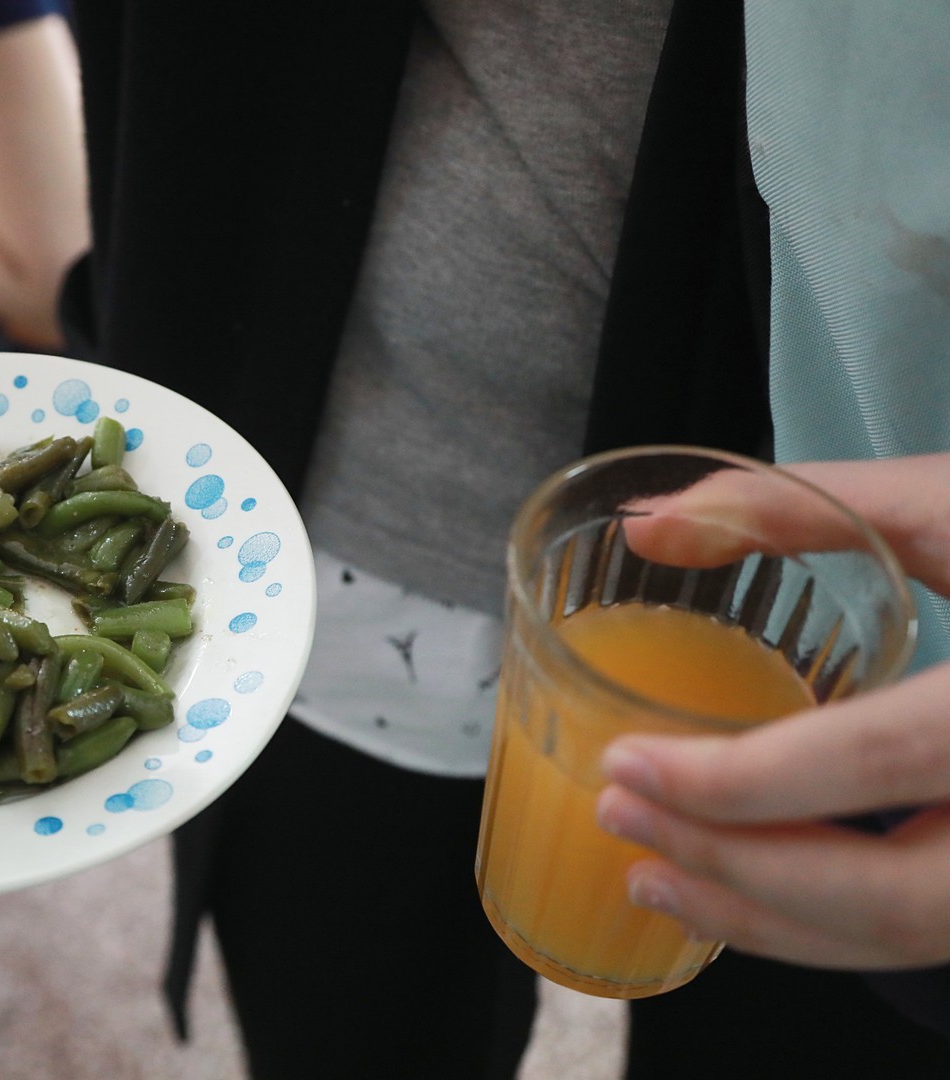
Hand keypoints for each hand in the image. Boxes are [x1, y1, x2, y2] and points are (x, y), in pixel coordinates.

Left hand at [596, 454, 949, 968]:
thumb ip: (796, 504)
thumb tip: (646, 522)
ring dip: (767, 923)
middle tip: (619, 823)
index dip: (734, 784)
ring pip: (907, 936)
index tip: (624, 769)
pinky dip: (829, 929)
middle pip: (881, 889)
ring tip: (655, 880)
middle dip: (730, 870)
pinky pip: (928, 931)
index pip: (868, 763)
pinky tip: (748, 896)